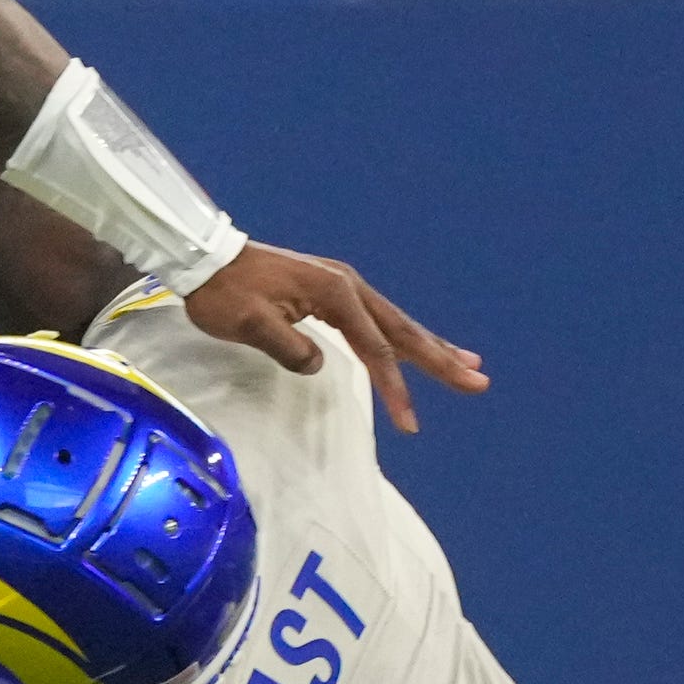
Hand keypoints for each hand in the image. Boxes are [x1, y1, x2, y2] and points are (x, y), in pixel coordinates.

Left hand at [180, 244, 486, 433]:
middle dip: (440, 360)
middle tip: (478, 383)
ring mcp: (342, 287)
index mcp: (334, 293)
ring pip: (394, 325)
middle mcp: (348, 286)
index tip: (410, 423)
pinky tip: (416, 345)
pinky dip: (401, 338)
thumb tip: (317, 365)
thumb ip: (287, 346)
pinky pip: (376, 321)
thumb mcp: (249, 324)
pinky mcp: (332, 293)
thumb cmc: (224, 294)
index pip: (375, 349)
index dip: (395, 389)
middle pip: (402, 331)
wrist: (205, 260)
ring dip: (430, 347)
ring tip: (468, 365)